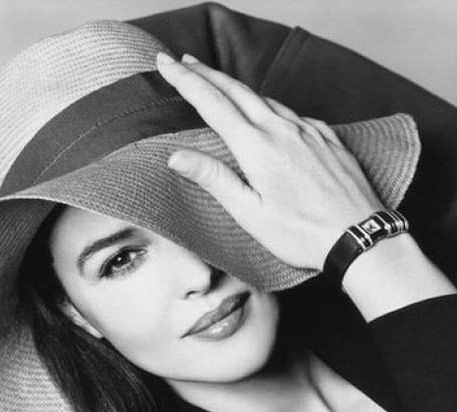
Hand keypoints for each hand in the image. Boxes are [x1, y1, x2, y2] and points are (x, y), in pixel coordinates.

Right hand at [156, 52, 382, 270]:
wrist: (358, 236)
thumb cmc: (301, 233)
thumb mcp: (250, 212)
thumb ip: (214, 179)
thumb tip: (176, 155)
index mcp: (257, 147)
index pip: (212, 103)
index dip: (186, 81)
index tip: (166, 64)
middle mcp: (282, 130)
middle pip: (237, 91)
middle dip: (207, 74)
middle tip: (185, 61)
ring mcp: (309, 131)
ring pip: (266, 99)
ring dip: (238, 89)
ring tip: (220, 85)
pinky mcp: (328, 138)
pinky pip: (294, 114)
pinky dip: (273, 107)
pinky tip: (271, 114)